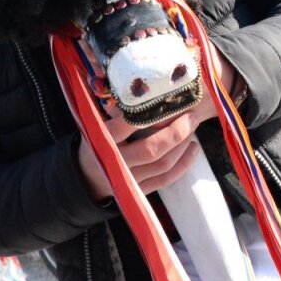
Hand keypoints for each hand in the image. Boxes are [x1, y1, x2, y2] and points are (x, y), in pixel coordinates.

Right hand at [78, 112, 203, 200]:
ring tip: (192, 127)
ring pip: (162, 164)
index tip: (166, 101)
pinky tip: (193, 149)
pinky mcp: (139, 191)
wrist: (87, 175)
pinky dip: (183, 164)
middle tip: (190, 115)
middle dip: (176, 132)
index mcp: (102, 141)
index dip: (148, 116)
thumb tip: (145, 89)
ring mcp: (128, 180)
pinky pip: (166, 179)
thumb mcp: (97, 122)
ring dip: (182, 145)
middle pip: (151, 149)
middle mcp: (115, 163)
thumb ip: (117, 110)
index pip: (126, 127)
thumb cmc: (97, 139)